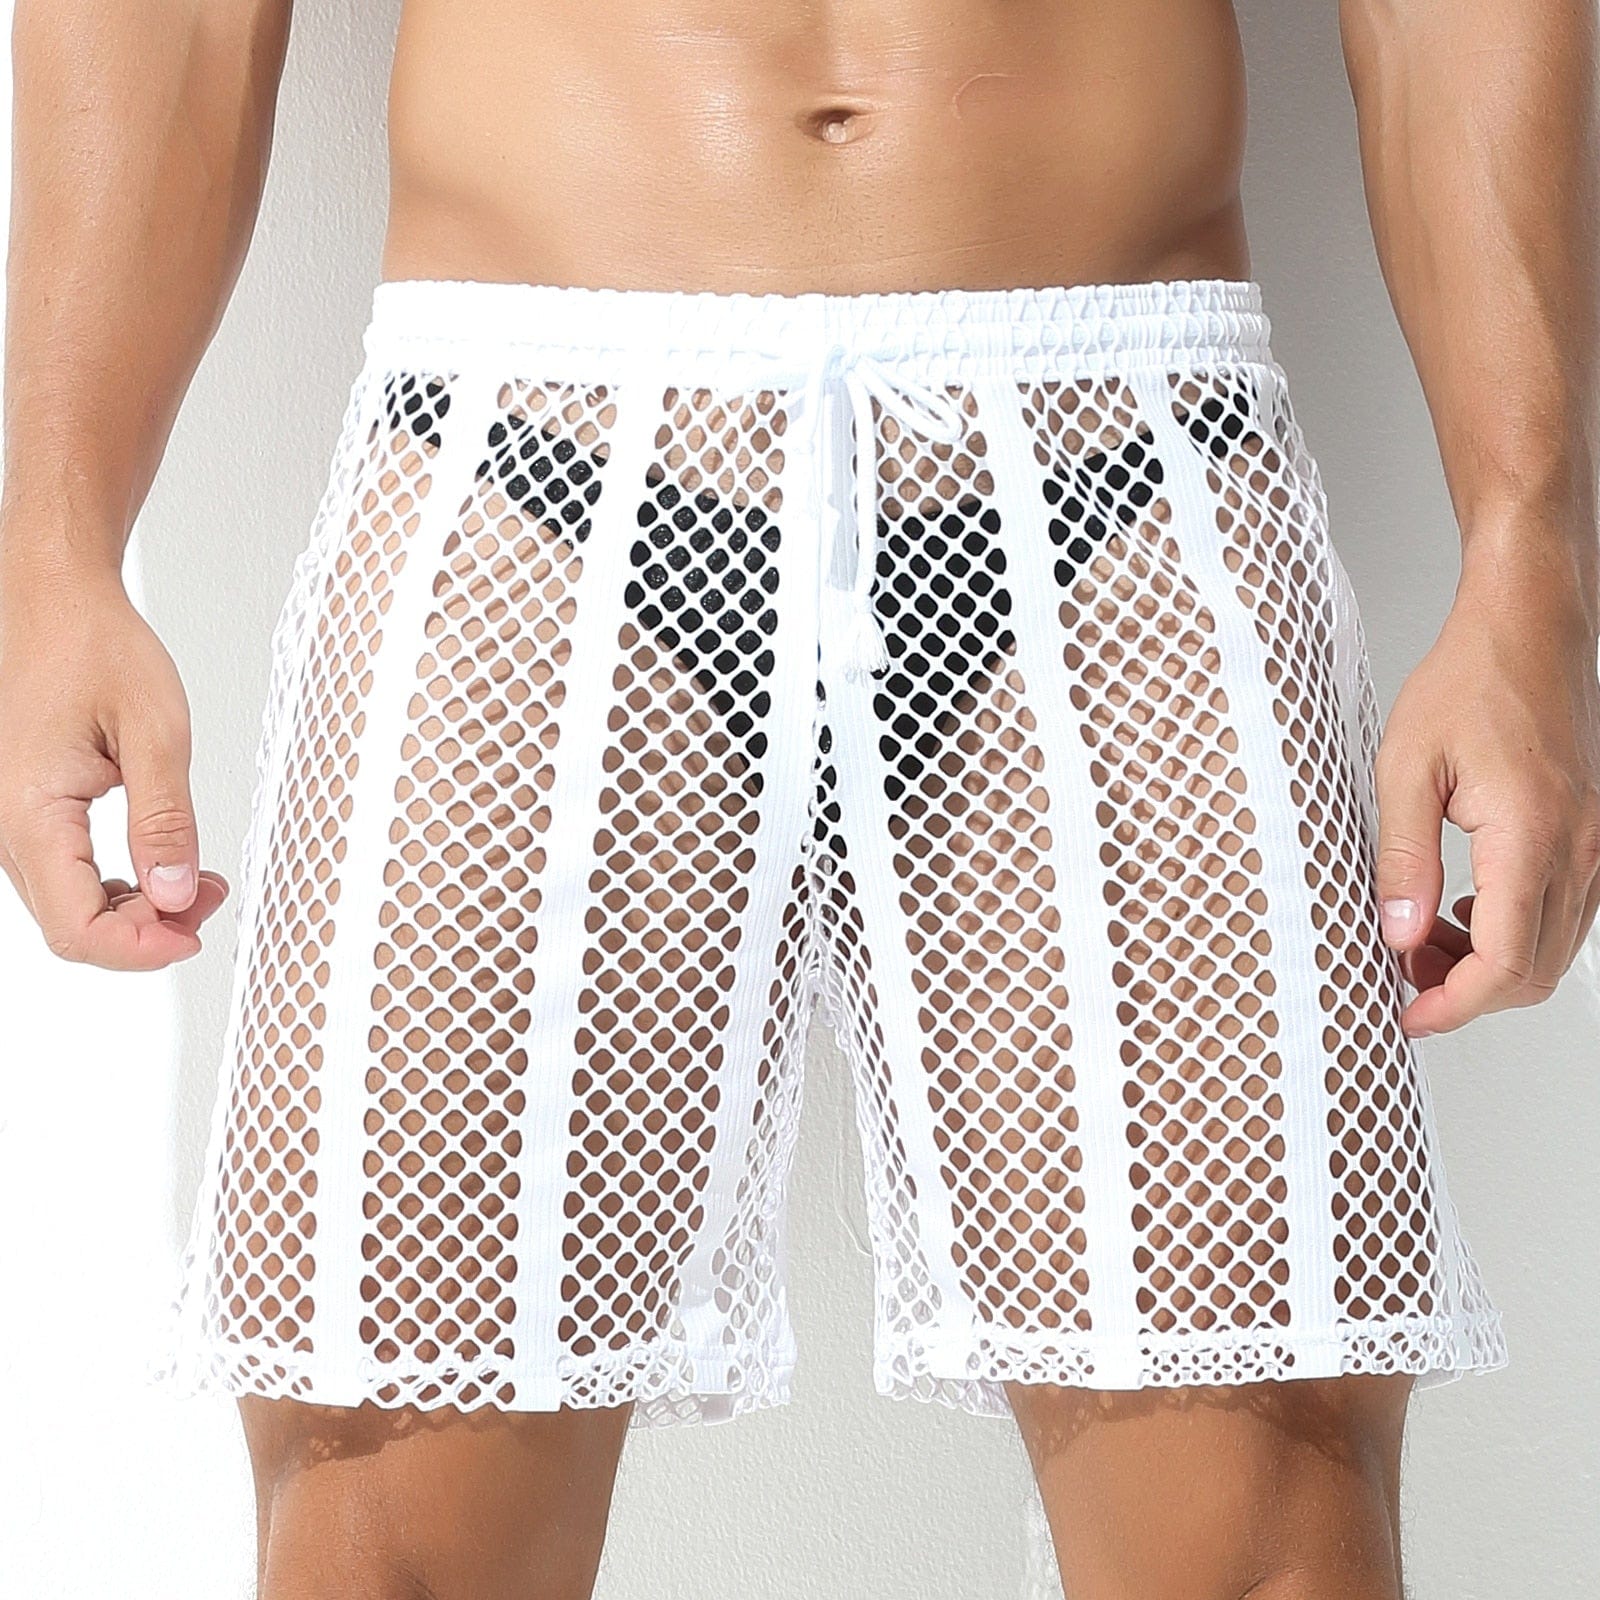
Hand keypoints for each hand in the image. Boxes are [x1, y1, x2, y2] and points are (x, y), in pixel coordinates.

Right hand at [0, 560, 228, 967]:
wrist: (56, 602)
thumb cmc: (98, 648)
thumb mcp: (155, 731)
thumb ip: (165, 819)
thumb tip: (174, 895)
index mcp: (30, 813)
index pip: (75, 927)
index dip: (139, 949)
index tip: (196, 932)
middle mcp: (8, 828)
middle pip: (70, 927)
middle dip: (147, 931)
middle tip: (209, 898)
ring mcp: (14, 824)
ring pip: (69, 906)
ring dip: (137, 910)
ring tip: (198, 879)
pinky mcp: (29, 813)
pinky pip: (67, 876)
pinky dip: (120, 885)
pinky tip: (165, 863)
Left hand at [1374, 556, 1599, 1035]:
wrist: (1531, 627)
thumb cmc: (1470, 682)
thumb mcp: (1406, 767)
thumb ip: (1403, 858)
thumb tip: (1397, 934)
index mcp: (1532, 837)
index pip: (1507, 963)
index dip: (1454, 1005)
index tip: (1408, 1015)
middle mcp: (1580, 849)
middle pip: (1536, 971)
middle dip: (1466, 992)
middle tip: (1401, 977)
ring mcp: (1595, 844)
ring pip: (1553, 948)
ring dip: (1488, 964)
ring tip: (1420, 939)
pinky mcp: (1592, 834)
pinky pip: (1562, 912)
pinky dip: (1513, 931)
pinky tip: (1461, 909)